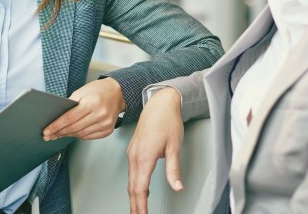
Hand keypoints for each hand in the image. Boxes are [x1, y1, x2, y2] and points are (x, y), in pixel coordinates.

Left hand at [42, 77, 125, 140]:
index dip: (56, 126)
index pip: (69, 118)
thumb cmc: (98, 90)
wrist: (118, 93)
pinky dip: (79, 136)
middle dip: (59, 132)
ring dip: (68, 135)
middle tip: (49, 136)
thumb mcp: (81, 91)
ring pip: (81, 134)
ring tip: (59, 134)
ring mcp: (105, 124)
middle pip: (74, 128)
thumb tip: (57, 118)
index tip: (47, 131)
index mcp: (91, 103)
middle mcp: (100, 114)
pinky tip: (72, 133)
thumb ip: (70, 104)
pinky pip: (89, 136)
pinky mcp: (108, 130)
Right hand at [127, 87, 183, 213]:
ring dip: (134, 197)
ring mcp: (132, 153)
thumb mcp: (174, 146)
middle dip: (135, 206)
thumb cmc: (167, 120)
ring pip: (130, 181)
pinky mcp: (133, 150)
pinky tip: (139, 192)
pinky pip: (131, 173)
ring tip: (138, 211)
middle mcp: (134, 155)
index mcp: (144, 156)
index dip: (141, 206)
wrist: (159, 103)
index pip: (140, 188)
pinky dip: (134, 186)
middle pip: (132, 188)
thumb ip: (173, 169)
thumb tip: (177, 186)